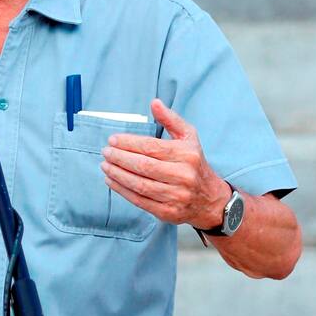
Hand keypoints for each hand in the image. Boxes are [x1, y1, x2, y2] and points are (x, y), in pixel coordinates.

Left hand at [100, 99, 230, 227]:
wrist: (210, 200)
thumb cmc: (195, 163)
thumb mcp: (189, 137)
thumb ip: (171, 119)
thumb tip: (154, 103)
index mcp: (186, 155)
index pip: (151, 147)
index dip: (129, 144)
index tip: (113, 139)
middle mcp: (183, 176)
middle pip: (143, 166)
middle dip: (120, 158)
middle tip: (106, 152)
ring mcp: (176, 196)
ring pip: (139, 185)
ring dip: (118, 174)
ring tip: (105, 165)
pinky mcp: (168, 212)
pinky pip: (140, 201)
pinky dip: (122, 190)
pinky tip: (112, 181)